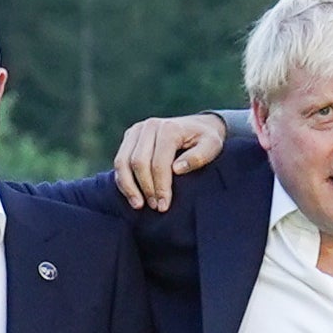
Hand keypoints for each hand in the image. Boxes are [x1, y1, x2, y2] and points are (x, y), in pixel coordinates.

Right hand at [112, 113, 226, 208]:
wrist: (197, 126)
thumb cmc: (205, 139)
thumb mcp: (213, 146)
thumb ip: (199, 157)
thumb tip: (176, 169)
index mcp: (169, 128)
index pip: (159, 162)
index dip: (160, 187)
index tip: (164, 206)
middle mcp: (150, 126)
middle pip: (139, 162)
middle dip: (146, 188)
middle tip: (155, 207)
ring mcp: (137, 130)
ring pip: (123, 162)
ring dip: (129, 187)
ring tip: (138, 205)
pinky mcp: (129, 137)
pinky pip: (120, 161)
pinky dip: (122, 180)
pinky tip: (132, 196)